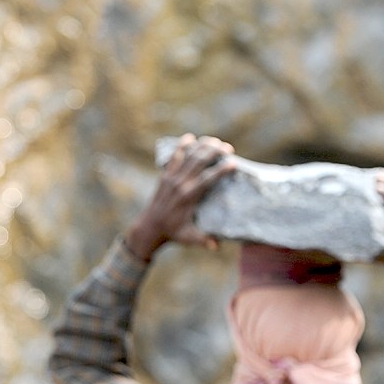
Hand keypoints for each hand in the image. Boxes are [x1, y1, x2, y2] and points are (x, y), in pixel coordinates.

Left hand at [125, 134, 234, 260]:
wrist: (149, 227)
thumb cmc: (173, 233)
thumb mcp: (189, 238)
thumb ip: (204, 241)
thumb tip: (217, 246)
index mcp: (188, 197)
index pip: (208, 179)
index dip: (221, 170)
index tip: (234, 163)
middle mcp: (180, 184)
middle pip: (199, 161)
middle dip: (214, 151)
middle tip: (228, 148)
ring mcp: (171, 178)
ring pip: (188, 156)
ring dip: (202, 146)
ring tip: (216, 141)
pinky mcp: (165, 176)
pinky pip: (173, 158)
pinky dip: (181, 146)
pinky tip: (190, 138)